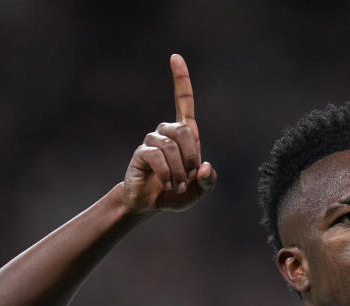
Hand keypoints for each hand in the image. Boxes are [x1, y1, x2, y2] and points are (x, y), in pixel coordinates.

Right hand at [121, 54, 217, 212]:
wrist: (151, 203)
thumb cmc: (176, 193)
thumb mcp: (199, 191)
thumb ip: (208, 181)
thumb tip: (205, 167)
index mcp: (185, 135)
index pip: (183, 102)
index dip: (181, 80)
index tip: (175, 57)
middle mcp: (167, 132)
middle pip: (184, 130)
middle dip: (191, 157)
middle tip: (189, 178)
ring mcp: (152, 141)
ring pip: (171, 146)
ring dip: (179, 170)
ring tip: (176, 186)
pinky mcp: (141, 152)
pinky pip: (157, 156)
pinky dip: (167, 173)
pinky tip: (166, 184)